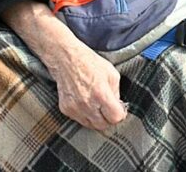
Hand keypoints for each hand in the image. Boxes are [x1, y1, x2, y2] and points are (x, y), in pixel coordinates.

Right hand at [1, 0, 127, 130]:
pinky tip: (88, 104)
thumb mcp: (112, 73)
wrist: (67, 60)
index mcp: (101, 94)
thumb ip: (116, 92)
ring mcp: (75, 108)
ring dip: (97, 120)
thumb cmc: (91, 64)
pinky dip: (86, 116)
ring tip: (99, 107)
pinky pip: (80, 120)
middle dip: (109, 119)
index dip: (120, 115)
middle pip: (103, 126)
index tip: (120, 110)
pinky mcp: (66, 109)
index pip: (115, 118)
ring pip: (91, 126)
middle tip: (110, 110)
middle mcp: (87, 104)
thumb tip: (119, 106)